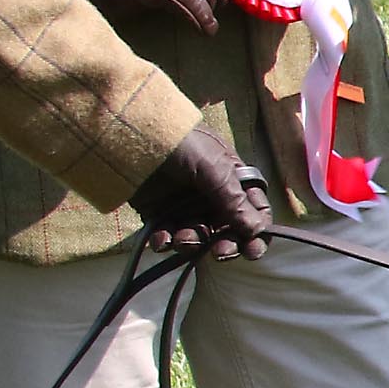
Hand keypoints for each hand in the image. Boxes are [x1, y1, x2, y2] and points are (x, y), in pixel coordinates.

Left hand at [128, 129, 269, 260]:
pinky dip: (165, 242)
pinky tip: (162, 240)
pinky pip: (166, 236)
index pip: (253, 212)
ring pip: (197, 237)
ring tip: (182, 238)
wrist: (131, 134)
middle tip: (219, 253)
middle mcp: (211, 197)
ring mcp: (183, 207)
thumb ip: (234, 199)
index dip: (257, 233)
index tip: (252, 251)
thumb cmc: (181, 142)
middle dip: (225, 244)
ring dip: (193, 243)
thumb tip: (257, 231)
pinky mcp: (156, 214)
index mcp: (232, 181)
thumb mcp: (213, 166)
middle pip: (227, 231)